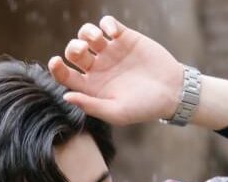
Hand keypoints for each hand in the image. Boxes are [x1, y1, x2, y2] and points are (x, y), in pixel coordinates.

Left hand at [48, 16, 184, 124]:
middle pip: (74, 52)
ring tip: (99, 39)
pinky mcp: (125, 38)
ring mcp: (111, 51)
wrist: (172, 92)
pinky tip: (113, 32)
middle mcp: (97, 68)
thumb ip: (91, 105)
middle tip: (83, 51)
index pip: (65, 75)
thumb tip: (66, 97)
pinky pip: (108, 24)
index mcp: (91, 87)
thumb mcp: (117, 113)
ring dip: (87, 33)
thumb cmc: (144, 108)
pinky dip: (107, 23)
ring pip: (87, 34)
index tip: (55, 61)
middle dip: (73, 48)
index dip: (56, 68)